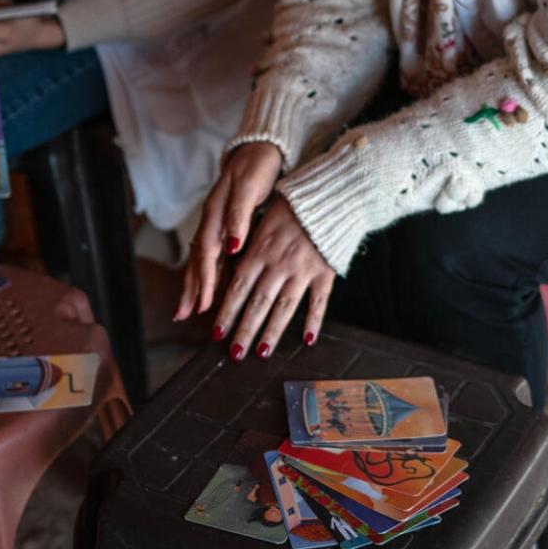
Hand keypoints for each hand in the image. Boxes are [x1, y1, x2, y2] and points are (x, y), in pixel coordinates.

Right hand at [175, 142, 281, 324]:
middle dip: (191, 289)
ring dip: (196, 285)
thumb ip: (238, 216)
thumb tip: (231, 246)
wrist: (261, 148)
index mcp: (215, 213)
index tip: (204, 304)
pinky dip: (209, 272)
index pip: (207, 254)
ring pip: (203, 260)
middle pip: (198, 261)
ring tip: (188, 308)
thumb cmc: (256, 166)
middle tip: (182, 314)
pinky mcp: (225, 224)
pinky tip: (209, 287)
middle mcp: (212, 221)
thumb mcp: (249, 187)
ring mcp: (216, 223)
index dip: (205, 280)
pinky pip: (213, 253)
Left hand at [212, 194, 334, 359]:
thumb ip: (250, 243)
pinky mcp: (325, 272)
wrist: (331, 194)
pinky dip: (314, 321)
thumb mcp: (264, 217)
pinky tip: (308, 340)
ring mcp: (303, 270)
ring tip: (261, 352)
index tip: (216, 333)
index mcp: (260, 250)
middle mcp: (278, 264)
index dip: (226, 311)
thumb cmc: (294, 203)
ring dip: (271, 332)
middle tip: (235, 354)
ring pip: (284, 307)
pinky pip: (319, 301)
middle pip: (258, 303)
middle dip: (244, 331)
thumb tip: (231, 263)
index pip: (238, 287)